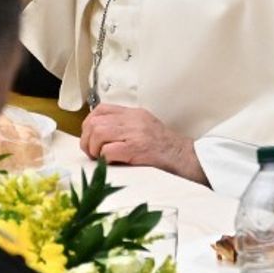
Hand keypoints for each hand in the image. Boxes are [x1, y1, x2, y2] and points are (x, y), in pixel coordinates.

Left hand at [81, 103, 200, 179]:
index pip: (101, 109)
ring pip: (98, 132)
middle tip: (91, 152)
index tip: (89, 137)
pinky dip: (104, 158)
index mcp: (134, 113)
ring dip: (94, 148)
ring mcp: (135, 133)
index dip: (89, 123)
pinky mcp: (137, 149)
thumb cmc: (165, 148)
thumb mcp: (145, 127)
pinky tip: (111, 163)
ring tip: (99, 158)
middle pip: (95, 121)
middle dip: (87, 139)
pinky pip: (108, 150)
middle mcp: (133, 120)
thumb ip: (125, 126)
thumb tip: (98, 134)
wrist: (187, 158)